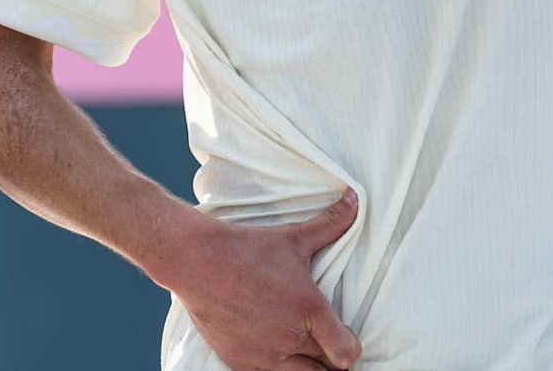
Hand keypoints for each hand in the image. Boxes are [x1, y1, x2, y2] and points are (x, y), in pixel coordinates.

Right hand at [152, 190, 362, 370]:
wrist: (197, 261)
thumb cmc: (247, 248)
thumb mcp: (293, 237)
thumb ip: (331, 223)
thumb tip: (355, 199)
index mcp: (309, 308)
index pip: (346, 352)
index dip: (351, 347)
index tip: (345, 337)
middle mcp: (290, 337)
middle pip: (328, 369)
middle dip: (331, 358)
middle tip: (326, 344)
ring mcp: (265, 354)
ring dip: (307, 367)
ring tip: (304, 351)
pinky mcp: (242, 362)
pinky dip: (279, 368)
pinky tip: (276, 351)